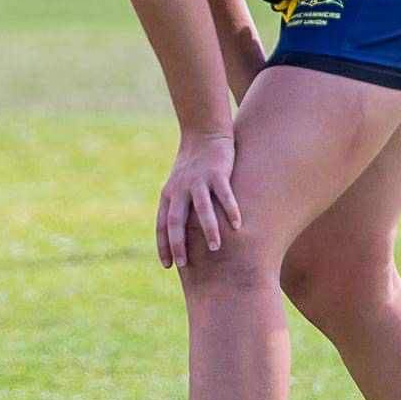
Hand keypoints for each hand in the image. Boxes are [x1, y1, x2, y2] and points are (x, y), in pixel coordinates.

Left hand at [156, 132, 241, 268]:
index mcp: (169, 195)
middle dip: (178, 243)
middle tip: (184, 265)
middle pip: (176, 220)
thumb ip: (180, 209)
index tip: (167, 265)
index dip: (164, 245)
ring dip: (208, 229)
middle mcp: (180, 189)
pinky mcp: (217, 172)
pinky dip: (230, 209)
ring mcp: (198, 180)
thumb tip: (184, 239)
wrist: (204, 133)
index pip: (162, 224)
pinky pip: (223, 194)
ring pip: (201, 208)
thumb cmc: (193, 166)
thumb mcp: (179, 187)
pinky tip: (238, 224)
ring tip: (215, 248)